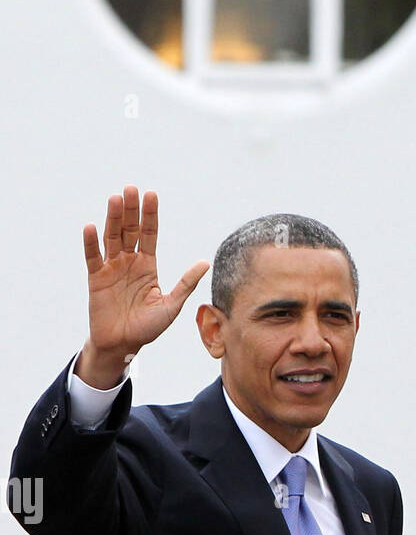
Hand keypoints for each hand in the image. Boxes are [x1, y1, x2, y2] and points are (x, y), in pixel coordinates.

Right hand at [77, 185, 209, 386]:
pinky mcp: (96, 278)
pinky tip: (91, 226)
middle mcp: (129, 262)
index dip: (150, 216)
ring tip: (115, 199)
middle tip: (131, 189)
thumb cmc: (148, 328)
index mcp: (147, 266)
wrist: (123, 345)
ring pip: (111, 238)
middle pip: (129, 230)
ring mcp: (112, 268)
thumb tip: (205, 263)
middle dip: (130, 210)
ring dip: (112, 218)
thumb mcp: (171, 305)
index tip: (151, 195)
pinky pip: (93, 257)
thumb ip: (186, 283)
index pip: (149, 234)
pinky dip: (91, 243)